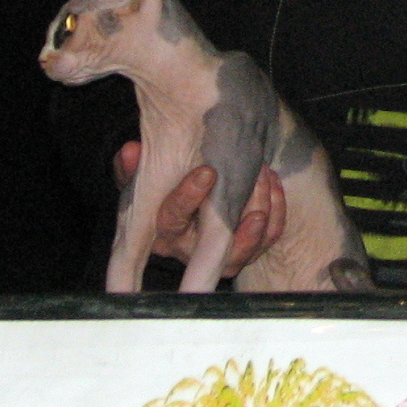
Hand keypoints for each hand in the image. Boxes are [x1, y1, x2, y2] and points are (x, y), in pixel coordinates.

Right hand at [113, 141, 286, 277]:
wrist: (199, 188)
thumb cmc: (168, 182)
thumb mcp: (150, 172)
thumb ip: (134, 165)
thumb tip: (130, 152)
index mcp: (165, 230)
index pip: (171, 220)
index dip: (188, 197)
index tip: (208, 171)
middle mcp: (192, 250)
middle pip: (216, 246)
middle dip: (237, 221)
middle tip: (254, 184)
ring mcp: (222, 255)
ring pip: (246, 247)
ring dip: (262, 209)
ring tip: (263, 175)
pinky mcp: (247, 250)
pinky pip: (268, 238)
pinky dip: (276, 210)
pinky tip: (271, 182)